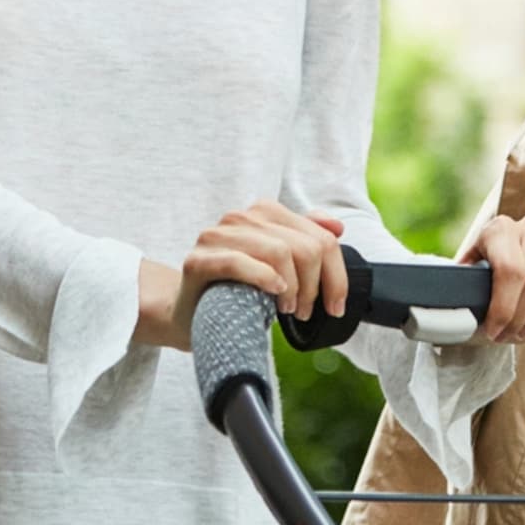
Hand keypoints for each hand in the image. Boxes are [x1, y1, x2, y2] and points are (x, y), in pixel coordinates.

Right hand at [138, 203, 350, 351]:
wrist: (187, 313)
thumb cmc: (236, 290)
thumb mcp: (277, 265)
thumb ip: (305, 240)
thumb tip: (337, 227)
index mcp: (264, 212)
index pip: (319, 237)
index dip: (336, 274)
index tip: (335, 305)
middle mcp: (241, 217)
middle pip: (304, 246)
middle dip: (314, 286)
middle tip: (306, 311)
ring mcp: (217, 236)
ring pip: (279, 252)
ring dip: (293, 288)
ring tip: (288, 310)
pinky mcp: (198, 260)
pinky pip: (239, 262)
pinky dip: (263, 278)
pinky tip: (273, 294)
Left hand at [459, 214, 524, 343]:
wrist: (517, 259)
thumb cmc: (489, 274)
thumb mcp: (472, 277)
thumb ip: (464, 288)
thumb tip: (451, 310)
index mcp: (500, 228)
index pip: (509, 270)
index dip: (503, 308)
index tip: (494, 332)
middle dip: (522, 318)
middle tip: (510, 337)